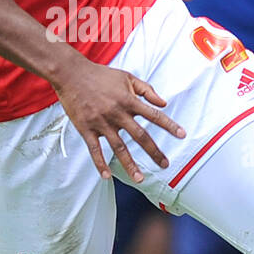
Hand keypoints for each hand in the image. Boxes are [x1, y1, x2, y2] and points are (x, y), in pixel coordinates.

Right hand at [52, 56, 185, 184]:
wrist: (71, 74)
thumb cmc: (101, 75)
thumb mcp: (127, 77)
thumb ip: (146, 90)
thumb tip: (164, 102)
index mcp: (128, 100)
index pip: (153, 115)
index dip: (169, 125)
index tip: (182, 135)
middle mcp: (117, 113)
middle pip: (140, 136)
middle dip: (154, 152)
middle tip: (165, 165)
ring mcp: (101, 122)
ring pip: (118, 148)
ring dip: (130, 164)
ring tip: (140, 179)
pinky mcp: (86, 129)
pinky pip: (94, 150)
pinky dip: (100, 164)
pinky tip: (106, 176)